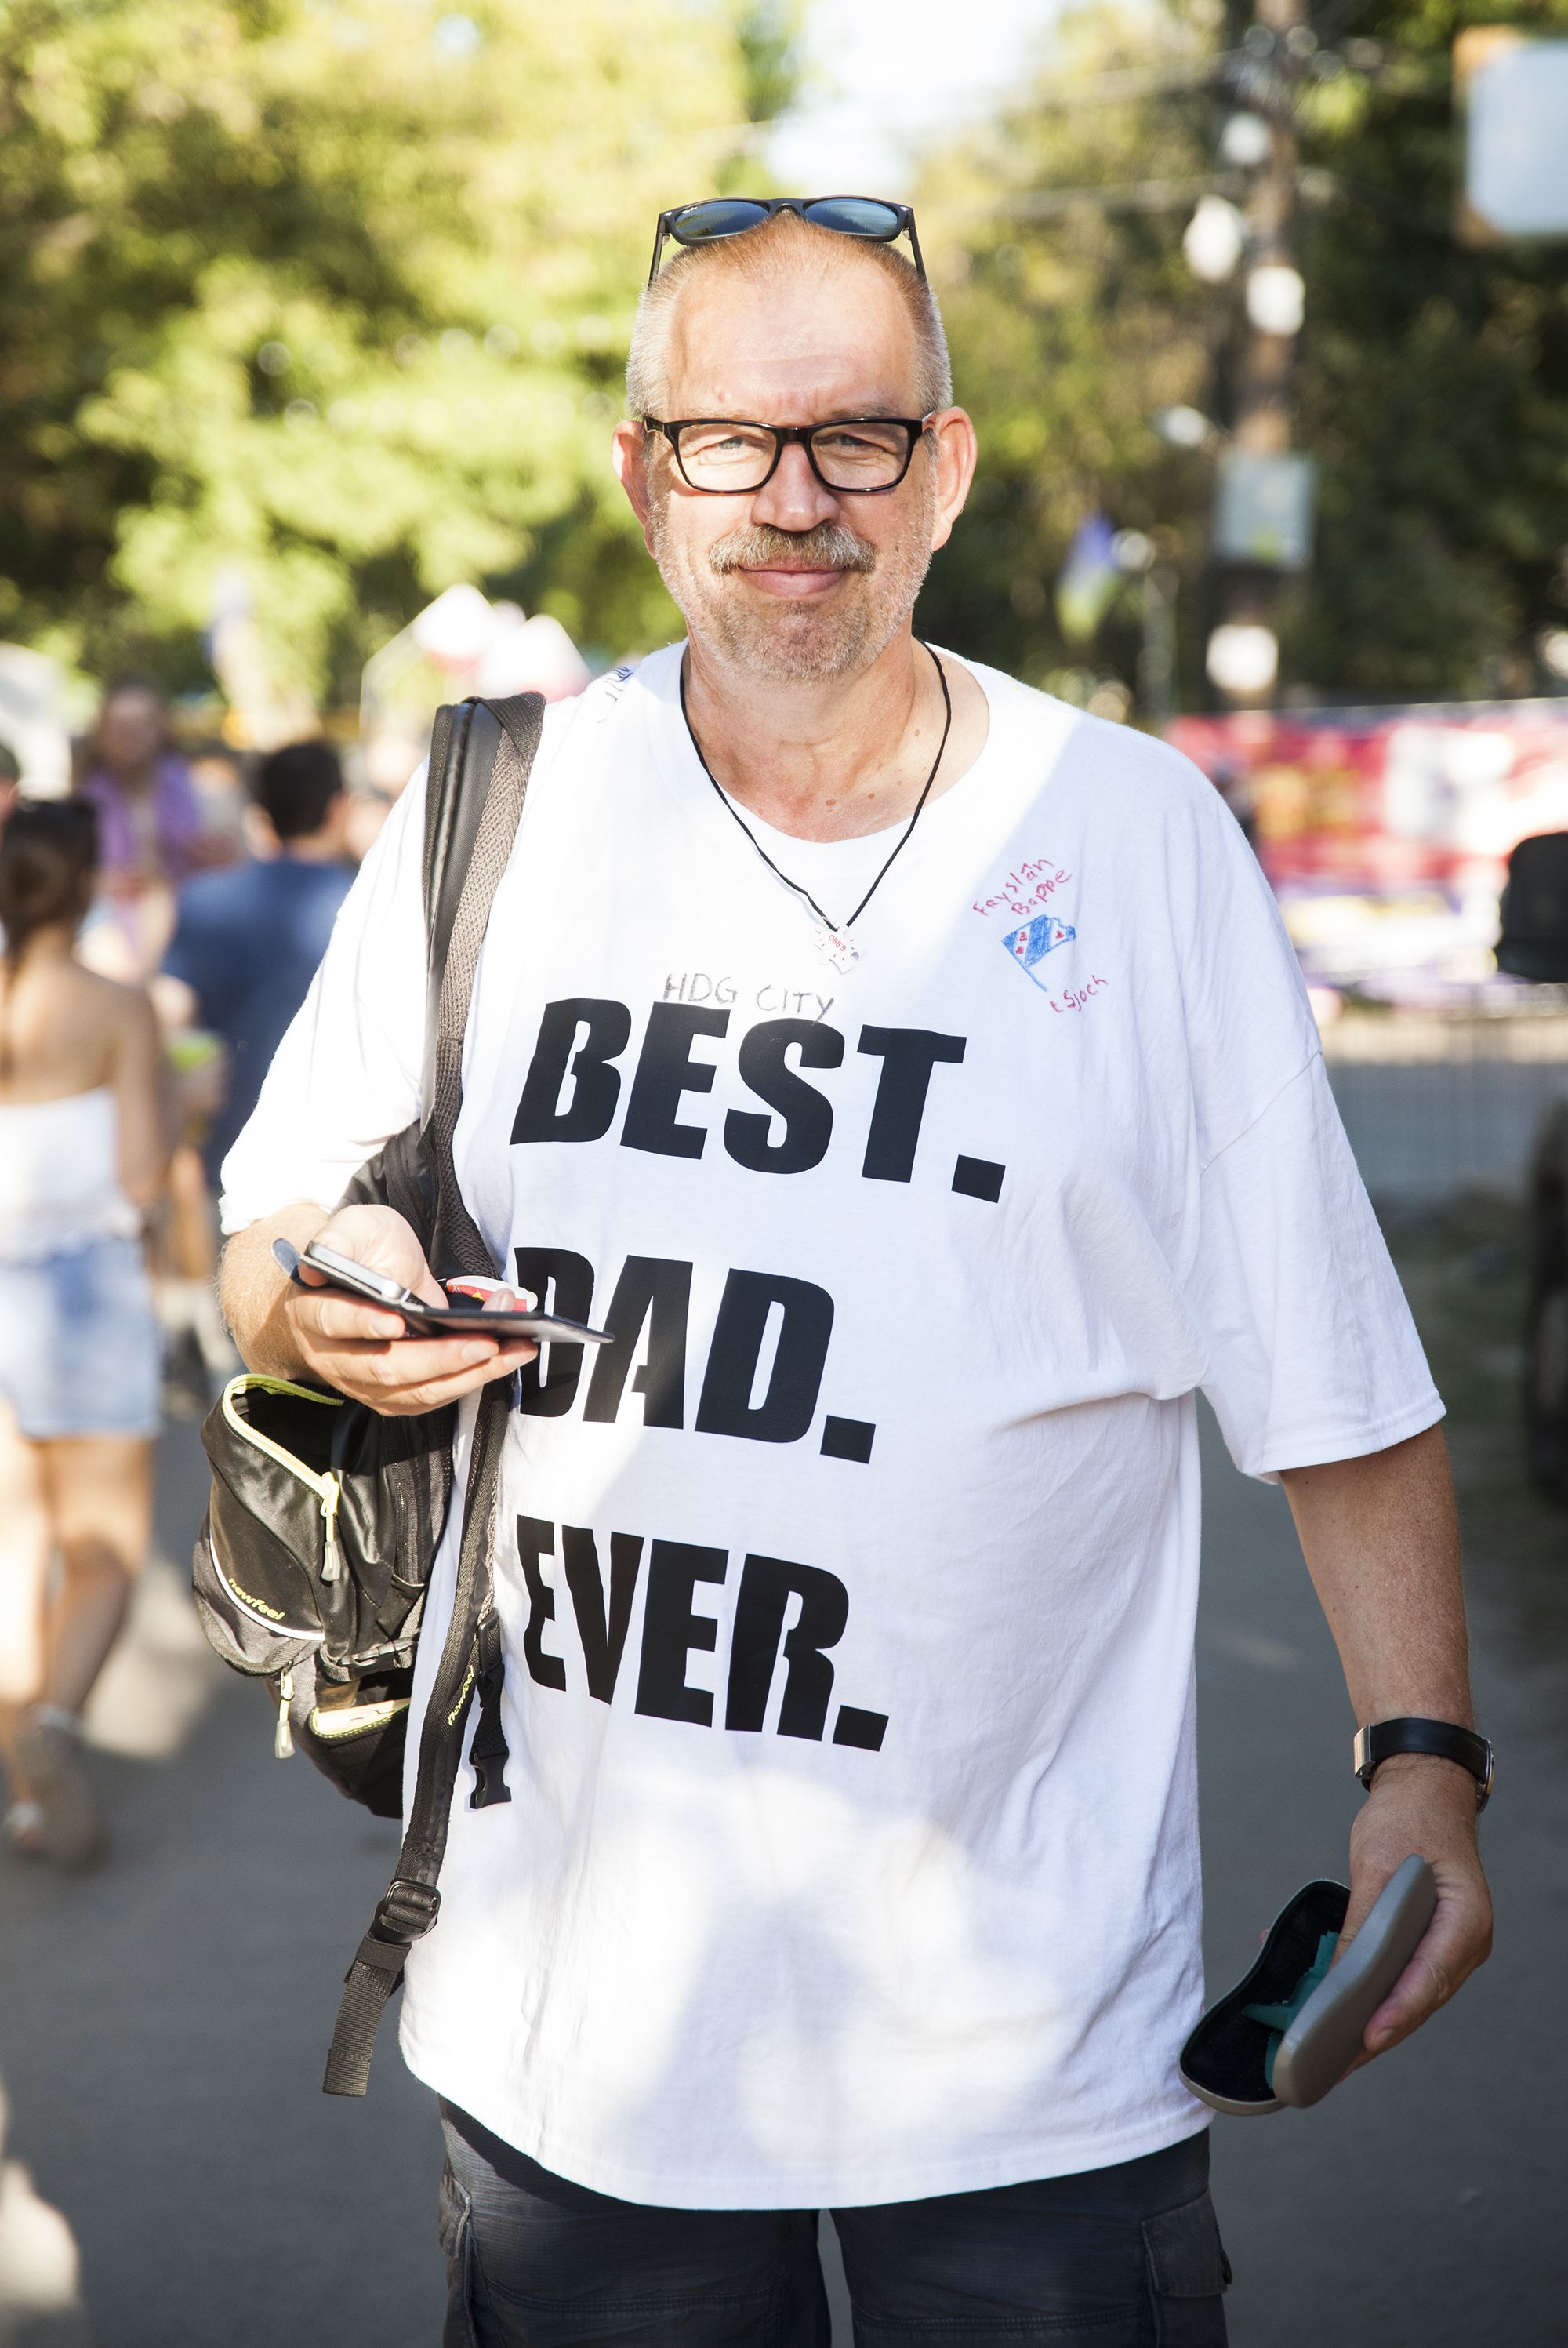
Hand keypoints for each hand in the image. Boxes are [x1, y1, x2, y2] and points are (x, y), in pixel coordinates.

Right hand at [286, 1203, 536, 1416]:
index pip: (335, 1321)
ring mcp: (363, 1383)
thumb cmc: (356, 1253)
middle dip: (441, 1357)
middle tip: (486, 1341)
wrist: (354, 1278)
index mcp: (314, 1312)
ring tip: (513, 1350)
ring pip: (415, 1392)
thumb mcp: (350, 1229)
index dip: (364, 1323)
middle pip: (385, 1368)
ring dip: (468, 1374)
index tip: (397, 1319)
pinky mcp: (391, 1395)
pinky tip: (503, 1360)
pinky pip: (431, 1398)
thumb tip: (322, 1261)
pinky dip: (470, 1381)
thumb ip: (337, 1239)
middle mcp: (333, 1357)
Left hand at [1340, 1752, 1491, 2064]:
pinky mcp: (1427, 1942)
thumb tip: (1340, 1974)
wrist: (1424, 1788)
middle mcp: (1464, 1941)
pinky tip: (1334, 2006)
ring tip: (1329, 2049)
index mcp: (1465, 1920)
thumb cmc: (1410, 1817)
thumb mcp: (1379, 1863)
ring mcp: (1448, 1945)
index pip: (1428, 1978)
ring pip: (1408, 1995)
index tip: (1366, 2039)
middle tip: (1333, 2062)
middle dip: (1376, 2031)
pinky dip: (1370, 1993)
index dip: (1395, 2013)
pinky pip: (1400, 1976)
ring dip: (1369, 2019)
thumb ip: (1365, 1920)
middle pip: (1418, 1998)